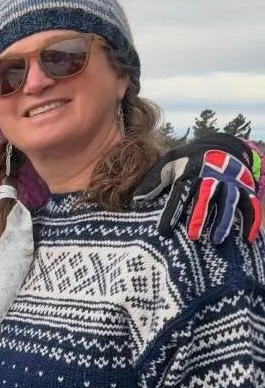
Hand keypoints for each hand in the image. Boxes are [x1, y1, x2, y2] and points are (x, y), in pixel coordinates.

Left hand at [137, 135, 261, 245]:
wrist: (221, 147)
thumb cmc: (187, 161)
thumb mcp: (168, 163)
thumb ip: (153, 181)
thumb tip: (136, 200)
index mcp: (191, 170)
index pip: (181, 191)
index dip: (173, 210)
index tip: (163, 231)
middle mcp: (213, 176)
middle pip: (207, 195)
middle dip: (200, 215)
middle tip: (193, 236)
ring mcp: (231, 182)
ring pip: (229, 201)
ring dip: (224, 220)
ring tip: (217, 240)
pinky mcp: (245, 189)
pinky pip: (250, 204)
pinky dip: (251, 220)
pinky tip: (247, 239)